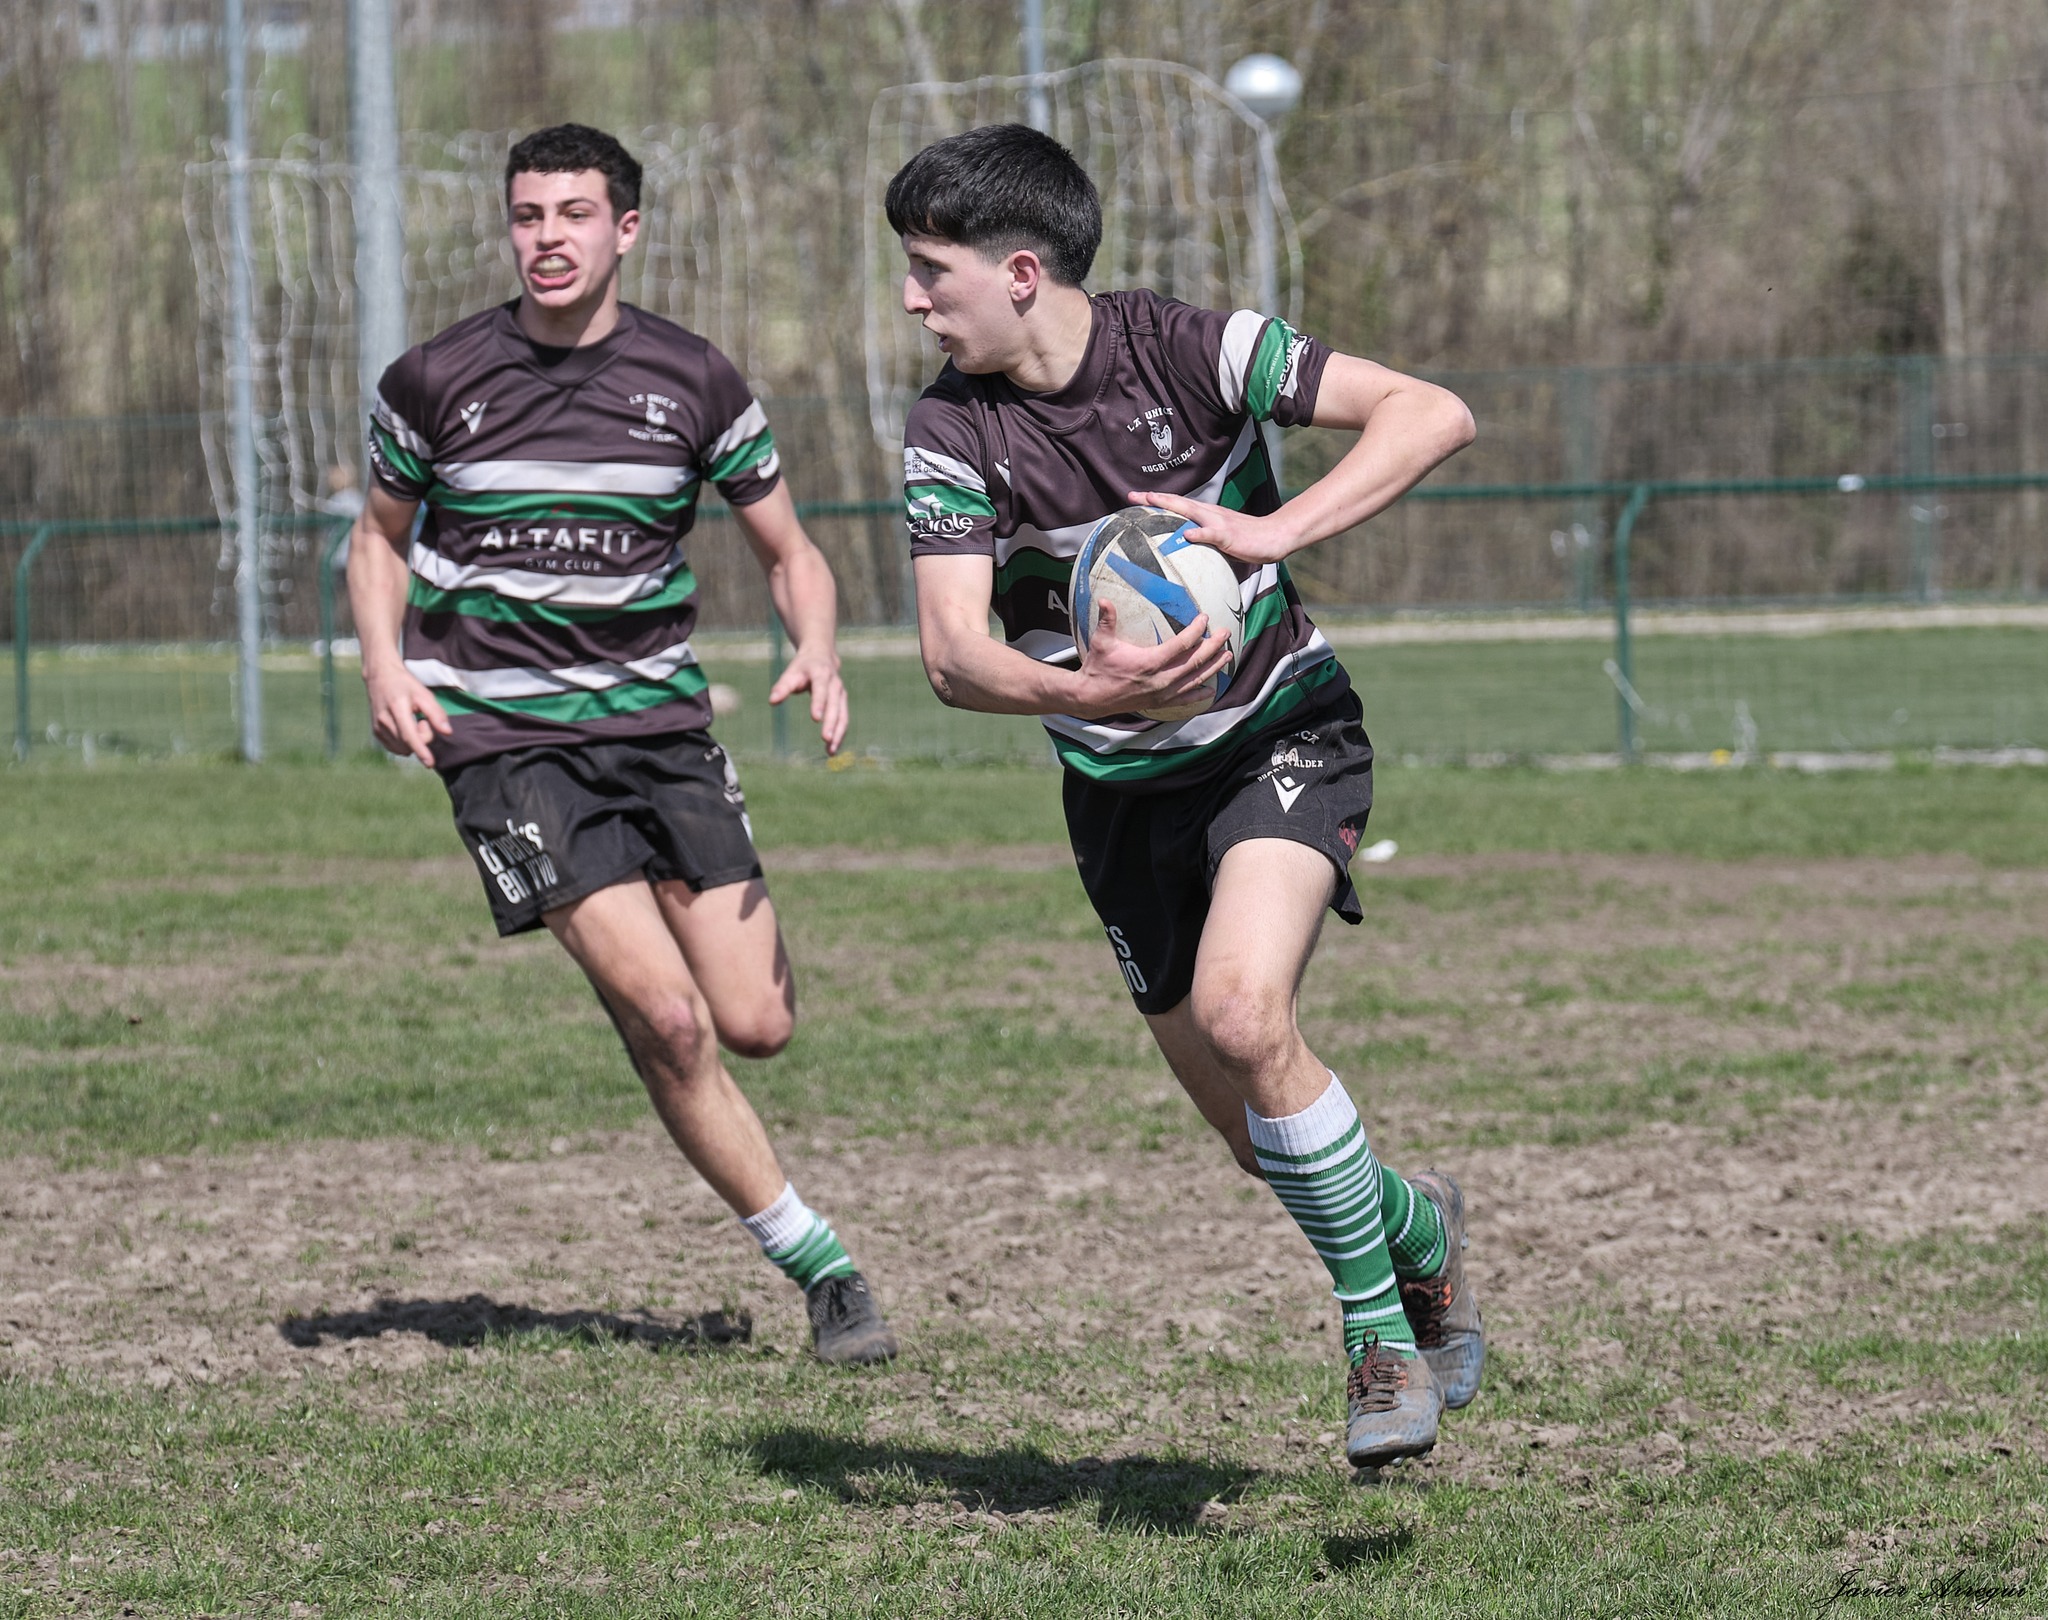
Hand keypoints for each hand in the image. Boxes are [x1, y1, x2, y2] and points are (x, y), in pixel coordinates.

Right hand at [363, 662, 451, 765]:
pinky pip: (395, 748)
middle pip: (408, 744)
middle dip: (422, 738)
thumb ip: (437, 713)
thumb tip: (448, 732)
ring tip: (413, 722)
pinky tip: (406, 729)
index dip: (421, 750)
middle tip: (423, 720)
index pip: (409, 735)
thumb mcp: (425, 694)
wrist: (381, 677)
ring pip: (402, 748)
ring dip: (413, 741)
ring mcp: (377, 727)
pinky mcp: (376, 732)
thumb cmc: (406, 685)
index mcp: (397, 707)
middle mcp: (384, 719)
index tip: (429, 763)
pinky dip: (405, 743)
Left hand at [769, 643, 848, 754]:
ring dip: (838, 733)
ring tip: (831, 751)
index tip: (816, 718)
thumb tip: (772, 702)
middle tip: (826, 739)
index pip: (821, 689)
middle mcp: (835, 684)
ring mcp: (841, 694)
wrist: (821, 656)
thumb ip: (782, 687)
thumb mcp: (790, 673)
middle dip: (831, 723)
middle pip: (835, 705)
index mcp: (821, 674)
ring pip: (843, 715)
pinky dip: (839, 734)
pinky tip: (832, 749)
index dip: (819, 703)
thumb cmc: (802, 667)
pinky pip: (843, 720)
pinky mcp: (843, 702)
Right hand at [1071, 599, 1233, 718]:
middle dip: (1213, 646)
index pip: (1182, 644)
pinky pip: (1185, 698)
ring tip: (1228, 656)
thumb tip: (1104, 599)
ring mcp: (1163, 693)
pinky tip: (1211, 689)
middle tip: (1225, 633)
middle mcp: (1161, 679)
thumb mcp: (1102, 642)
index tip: (1205, 618)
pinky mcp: (1160, 702)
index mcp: (1150, 662)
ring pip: (1195, 679)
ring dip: (1214, 667)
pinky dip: (1200, 693)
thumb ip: (1107, 620)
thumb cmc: (1098, 668)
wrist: (1092, 698)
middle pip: (1195, 661)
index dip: (1196, 630)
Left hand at [1126, 487, 1299, 565]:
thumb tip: (1183, 545)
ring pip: (1190, 511)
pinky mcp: (1229, 535)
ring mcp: (1219, 523)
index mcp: (1205, 514)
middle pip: (1177, 502)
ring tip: (1150, 502)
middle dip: (1154, 499)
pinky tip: (1187, 534)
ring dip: (1170, 505)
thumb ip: (1201, 539)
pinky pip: (1212, 534)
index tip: (1134, 498)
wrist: (1274, 536)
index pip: (1177, 504)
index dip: (1156, 500)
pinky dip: (1199, 533)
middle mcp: (1209, 513)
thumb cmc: (1246, 539)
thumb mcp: (1219, 538)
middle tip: (1131, 495)